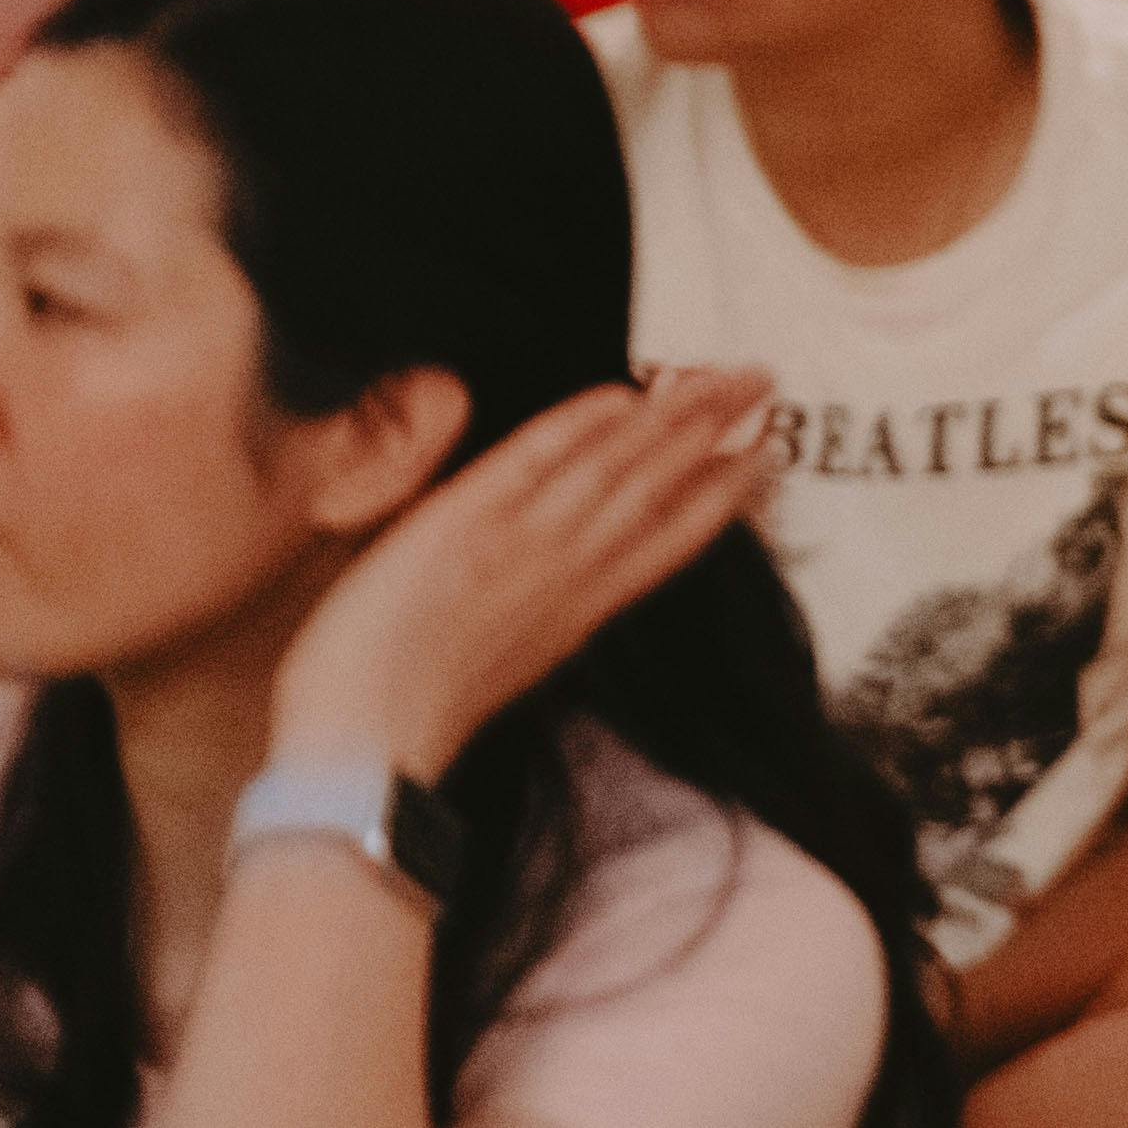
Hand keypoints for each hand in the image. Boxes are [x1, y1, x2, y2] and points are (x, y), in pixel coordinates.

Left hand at [266, 368, 782, 782]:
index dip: (723, 494)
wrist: (363, 752)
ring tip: (721, 376)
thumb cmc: (416, 720)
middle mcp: (566, 572)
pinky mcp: (462, 524)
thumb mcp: (508, 667)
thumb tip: (583, 591)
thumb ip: (546, 614)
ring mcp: (519, 544)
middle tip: (763, 382)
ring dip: (674, 415)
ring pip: (615, 465)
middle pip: (657, 486)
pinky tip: (618, 396)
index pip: (668, 539)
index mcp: (578, 611)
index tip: (764, 456)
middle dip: (716, 430)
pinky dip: (578, 427)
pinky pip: (532, 462)